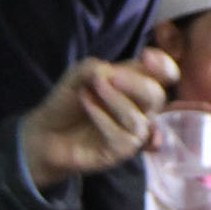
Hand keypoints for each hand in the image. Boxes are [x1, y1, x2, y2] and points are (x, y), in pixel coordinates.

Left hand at [21, 50, 178, 185]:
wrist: (46, 131)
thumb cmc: (67, 101)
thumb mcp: (78, 75)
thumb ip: (96, 68)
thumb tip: (111, 73)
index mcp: (136, 85)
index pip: (164, 75)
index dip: (163, 66)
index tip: (146, 56)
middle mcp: (140, 109)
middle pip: (156, 96)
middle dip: (135, 84)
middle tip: (108, 76)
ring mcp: (133, 133)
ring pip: (138, 119)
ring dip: (114, 101)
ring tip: (88, 91)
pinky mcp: (121, 153)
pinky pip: (123, 138)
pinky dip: (103, 118)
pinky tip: (87, 106)